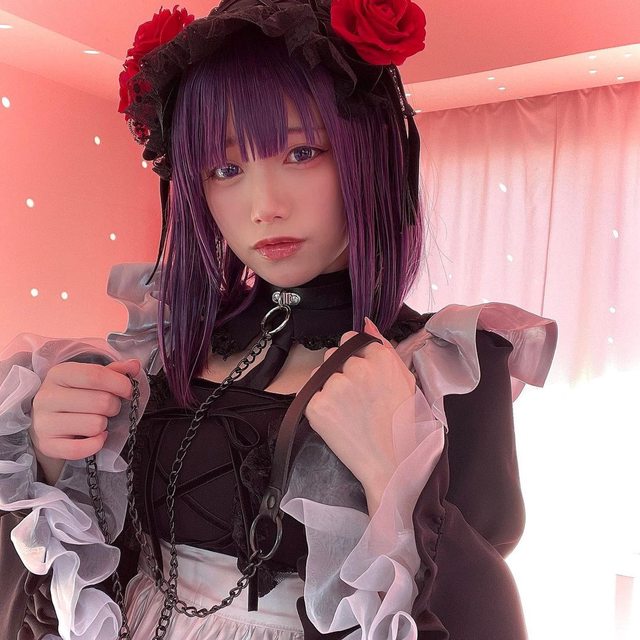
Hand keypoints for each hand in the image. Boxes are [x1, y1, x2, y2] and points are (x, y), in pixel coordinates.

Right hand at [30, 358, 139, 483]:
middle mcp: (47, 397)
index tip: (129, 391)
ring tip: (96, 420)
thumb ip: (114, 371)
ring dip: (104, 425)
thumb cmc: (73, 396)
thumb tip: (134, 365)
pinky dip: (96, 443)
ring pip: (95, 425)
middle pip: (101, 402)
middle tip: (109, 408)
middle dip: (114, 406)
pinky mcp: (47, 445)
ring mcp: (44, 422)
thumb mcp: (89, 378)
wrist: (46, 423)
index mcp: (59, 374)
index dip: (120, 384)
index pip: (96, 376)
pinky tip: (96, 436)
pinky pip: (82, 449)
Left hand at [304, 317, 414, 510]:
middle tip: (356, 400)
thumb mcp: (405, 381)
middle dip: (340, 371)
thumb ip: (384, 347)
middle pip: (334, 355)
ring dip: (327, 387)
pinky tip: (337, 421)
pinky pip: (309, 395)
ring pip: (319, 374)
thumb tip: (366, 322)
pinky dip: (319, 407)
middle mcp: (356, 366)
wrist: (392, 465)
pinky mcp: (316, 406)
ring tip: (347, 412)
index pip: (351, 339)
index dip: (354, 357)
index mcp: (380, 357)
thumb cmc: (405, 425)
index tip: (360, 376)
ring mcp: (334, 386)